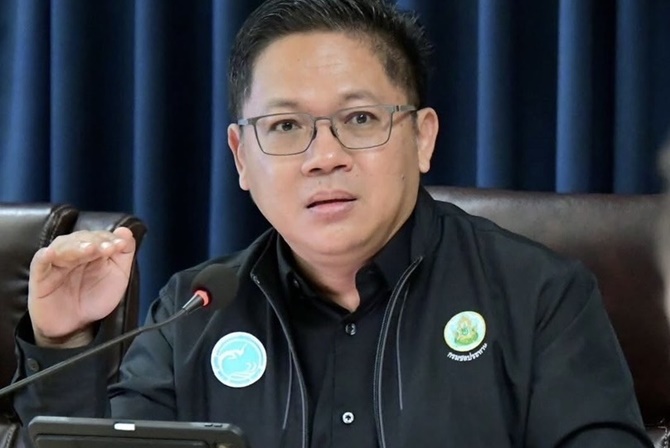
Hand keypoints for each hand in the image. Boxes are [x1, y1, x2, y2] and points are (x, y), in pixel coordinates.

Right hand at [28, 227, 136, 347]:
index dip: (109, 238)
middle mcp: (73, 253)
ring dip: (76, 246)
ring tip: (90, 249)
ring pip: (62, 246)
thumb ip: (125, 254)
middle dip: (96, 241)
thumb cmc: (95, 298)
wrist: (76, 326)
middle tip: (108, 248)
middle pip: (81, 238)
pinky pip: (39, 262)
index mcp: (92, 251)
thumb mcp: (118, 276)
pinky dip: (45, 256)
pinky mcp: (40, 276)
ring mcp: (56, 263)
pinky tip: (52, 253)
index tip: (121, 245)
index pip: (99, 236)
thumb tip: (126, 231)